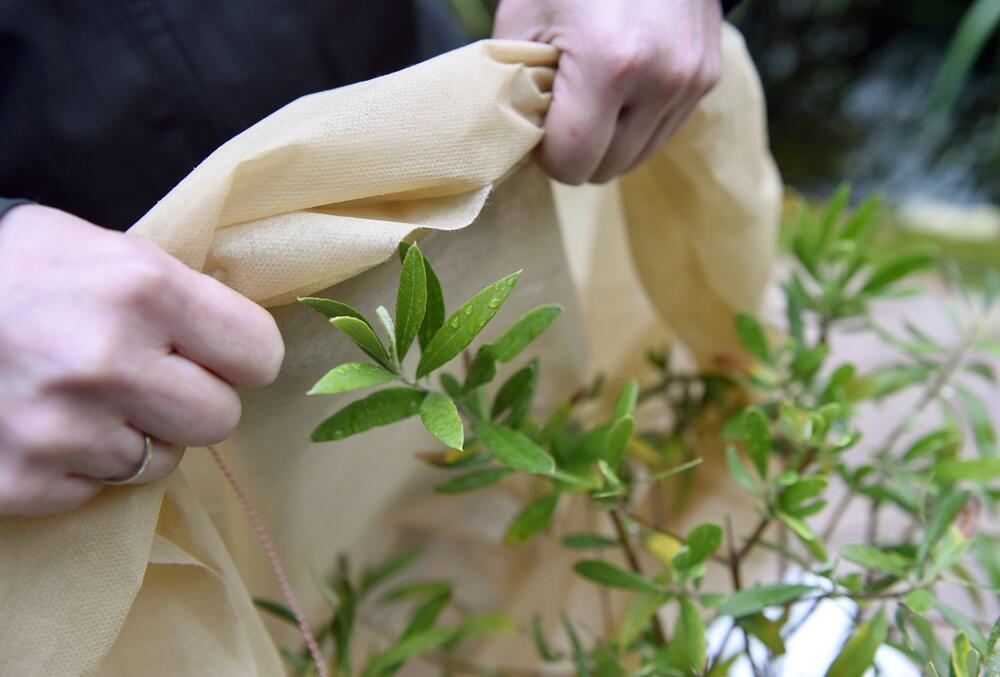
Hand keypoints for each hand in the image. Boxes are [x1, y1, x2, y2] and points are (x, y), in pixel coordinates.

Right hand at [0, 206, 283, 514]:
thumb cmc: (18, 269)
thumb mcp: (107, 250)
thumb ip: (182, 295)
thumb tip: (244, 343)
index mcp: (141, 289)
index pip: (259, 354)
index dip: (242, 356)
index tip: (218, 353)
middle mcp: (105, 361)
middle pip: (220, 419)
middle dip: (194, 401)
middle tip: (151, 378)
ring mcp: (59, 428)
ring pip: (161, 461)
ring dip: (135, 435)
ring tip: (84, 395)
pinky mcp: (20, 480)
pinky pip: (96, 491)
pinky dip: (79, 466)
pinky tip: (44, 423)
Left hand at [493, 0, 722, 183]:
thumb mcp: (524, 17)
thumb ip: (514, 87)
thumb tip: (513, 141)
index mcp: (610, 64)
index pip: (573, 163)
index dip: (546, 154)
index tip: (537, 123)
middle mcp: (661, 79)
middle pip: (607, 169)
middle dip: (577, 149)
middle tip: (561, 106)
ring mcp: (691, 80)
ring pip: (637, 157)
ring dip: (608, 140)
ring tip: (591, 92)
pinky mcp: (708, 77)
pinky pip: (661, 131)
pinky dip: (635, 121)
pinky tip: (622, 83)